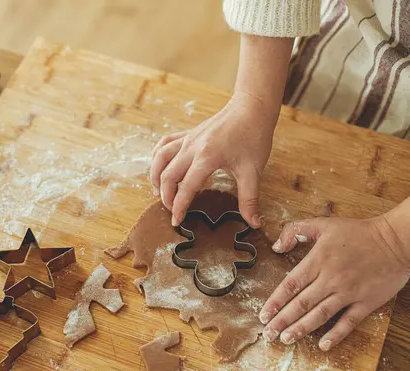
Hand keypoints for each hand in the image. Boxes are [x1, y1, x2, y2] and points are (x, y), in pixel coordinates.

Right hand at [151, 92, 276, 227]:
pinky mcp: (188, 133)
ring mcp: (188, 138)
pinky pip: (164, 144)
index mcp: (207, 158)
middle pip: (167, 175)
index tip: (176, 222)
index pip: (186, 188)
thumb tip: (254, 223)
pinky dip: (158, 157)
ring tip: (158, 192)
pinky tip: (160, 167)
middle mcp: (192, 147)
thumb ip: (249, 199)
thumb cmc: (254, 136)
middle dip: (166, 196)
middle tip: (171, 210)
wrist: (252, 107)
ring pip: (160, 158)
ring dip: (156, 176)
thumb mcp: (253, 171)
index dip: (179, 208)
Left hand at [260, 192, 409, 350]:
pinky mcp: (366, 302)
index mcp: (318, 261)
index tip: (263, 315)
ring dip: (301, 329)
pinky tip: (323, 345)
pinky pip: (348, 322)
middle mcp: (330, 279)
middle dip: (282, 321)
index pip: (290, 285)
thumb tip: (276, 246)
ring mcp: (348, 292)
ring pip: (320, 315)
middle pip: (301, 304)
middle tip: (269, 335)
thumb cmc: (358, 232)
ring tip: (286, 340)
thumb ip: (296, 231)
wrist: (396, 240)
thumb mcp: (323, 224)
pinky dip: (336, 334)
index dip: (275, 302)